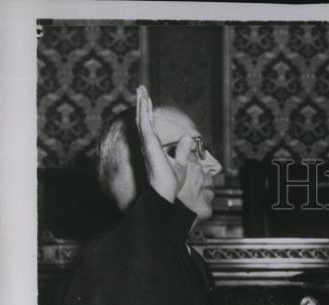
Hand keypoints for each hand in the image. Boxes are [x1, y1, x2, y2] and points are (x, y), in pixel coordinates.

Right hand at [135, 85, 191, 201]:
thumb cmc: (171, 182)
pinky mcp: (149, 143)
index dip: (148, 113)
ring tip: (141, 89)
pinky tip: (144, 101)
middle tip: (141, 89)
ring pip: (142, 118)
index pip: (150, 126)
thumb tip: (188, 137)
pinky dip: (144, 111)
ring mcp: (147, 142)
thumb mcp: (181, 163)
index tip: (147, 101)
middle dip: (142, 103)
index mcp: (154, 147)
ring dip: (142, 103)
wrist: (166, 192)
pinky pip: (145, 123)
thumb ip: (183, 149)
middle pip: (143, 119)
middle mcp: (148, 143)